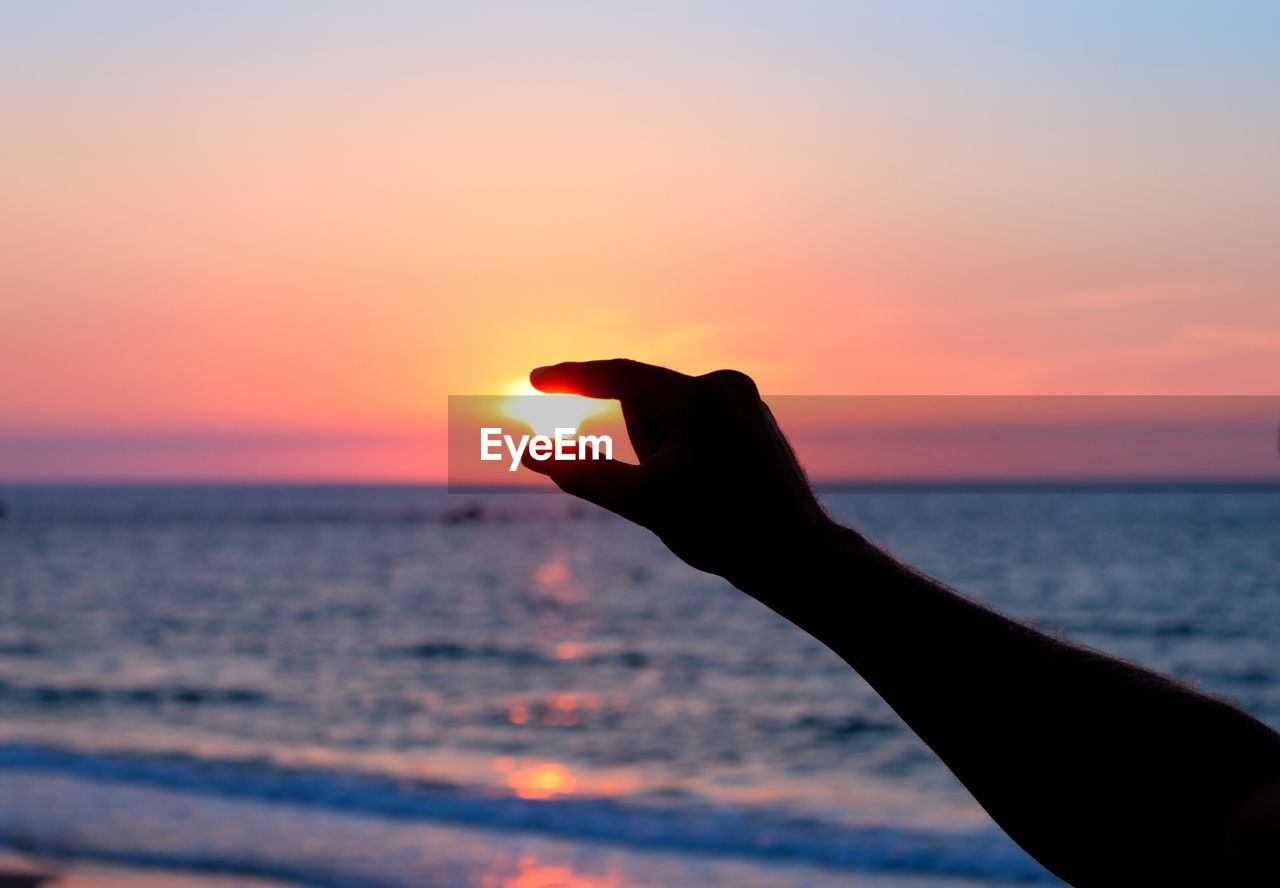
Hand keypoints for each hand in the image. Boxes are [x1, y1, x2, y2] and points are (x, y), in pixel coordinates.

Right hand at [523, 359, 839, 592]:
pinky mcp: (751, 413)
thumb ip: (584, 474)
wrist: (797, 556)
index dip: (572, 378)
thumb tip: (531, 455)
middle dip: (641, 444)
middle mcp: (726, 383)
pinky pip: (693, 422)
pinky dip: (684, 450)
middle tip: (675, 491)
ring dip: (662, 451)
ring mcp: (743, 397)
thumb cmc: (723, 532)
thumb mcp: (643, 504)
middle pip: (644, 404)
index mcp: (701, 397)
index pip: (619, 376)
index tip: (535, 377)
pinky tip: (714, 488)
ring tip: (700, 493)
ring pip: (667, 415)